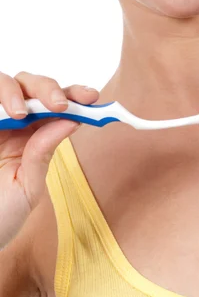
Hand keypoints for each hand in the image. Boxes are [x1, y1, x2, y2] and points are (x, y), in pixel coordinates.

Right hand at [0, 71, 98, 249]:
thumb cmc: (1, 213)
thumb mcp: (27, 186)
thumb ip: (43, 153)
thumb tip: (72, 121)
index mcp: (33, 132)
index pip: (56, 103)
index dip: (75, 94)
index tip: (91, 98)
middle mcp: (13, 120)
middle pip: (31, 85)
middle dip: (48, 89)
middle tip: (58, 105)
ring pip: (5, 83)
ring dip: (14, 92)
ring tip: (19, 114)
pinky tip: (4, 114)